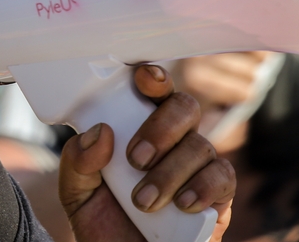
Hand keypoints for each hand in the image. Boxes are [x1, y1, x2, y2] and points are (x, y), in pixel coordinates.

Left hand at [57, 65, 234, 241]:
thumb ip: (78, 161)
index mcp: (138, 126)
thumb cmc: (104, 221)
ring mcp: (197, 166)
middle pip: (184, 106)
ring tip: (144, 201)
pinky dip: (202, 187)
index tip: (143, 80)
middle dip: (161, 128)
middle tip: (136, 158)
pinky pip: (222, 176)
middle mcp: (173, 140)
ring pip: (200, 145)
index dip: (154, 78)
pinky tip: (181, 203)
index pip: (153, 90)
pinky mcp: (218, 196)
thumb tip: (100, 133)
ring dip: (169, 171)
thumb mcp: (76, 191)